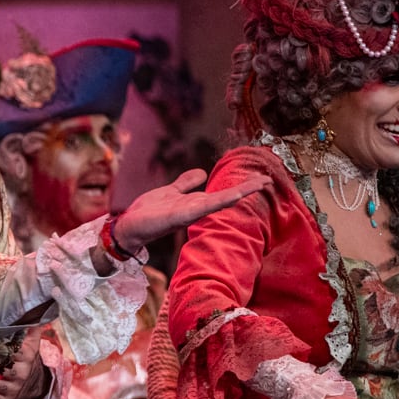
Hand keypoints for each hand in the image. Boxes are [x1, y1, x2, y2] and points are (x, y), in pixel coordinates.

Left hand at [0, 332, 48, 398]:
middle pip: (1, 368)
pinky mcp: (6, 398)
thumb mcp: (32, 343)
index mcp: (27, 356)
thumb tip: (28, 307)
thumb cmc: (27, 358)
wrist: (36, 384)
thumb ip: (30, 327)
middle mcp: (21, 373)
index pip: (13, 350)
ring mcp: (14, 387)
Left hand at [111, 168, 272, 254]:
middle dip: (248, 189)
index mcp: (196, 203)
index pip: (225, 193)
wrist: (129, 226)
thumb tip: (203, 173)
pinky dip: (218, 202)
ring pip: (220, 202)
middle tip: (269, 180)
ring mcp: (189, 213)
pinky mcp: (179, 215)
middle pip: (228, 197)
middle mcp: (196, 209)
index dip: (243, 186)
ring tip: (258, 184)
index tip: (262, 178)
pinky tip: (232, 196)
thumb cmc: (149, 211)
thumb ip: (186, 183)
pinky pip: (202, 208)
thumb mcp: (171, 191)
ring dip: (239, 193)